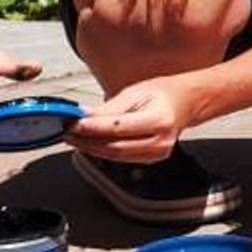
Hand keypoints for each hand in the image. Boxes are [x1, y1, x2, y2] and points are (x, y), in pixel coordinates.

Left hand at [66, 75, 199, 163]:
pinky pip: (122, 158)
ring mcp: (158, 153)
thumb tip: (83, 117)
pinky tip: (91, 143)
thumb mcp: (134, 92)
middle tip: (68, 132)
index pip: (118, 127)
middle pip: (115, 147)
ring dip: (92, 148)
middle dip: (88, 141)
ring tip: (75, 138)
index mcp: (159, 120)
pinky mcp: (152, 159)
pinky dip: (104, 151)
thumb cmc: (161, 94)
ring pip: (116, 156)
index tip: (73, 123)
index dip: (93, 127)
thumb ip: (109, 108)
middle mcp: (161, 141)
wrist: (184, 103)